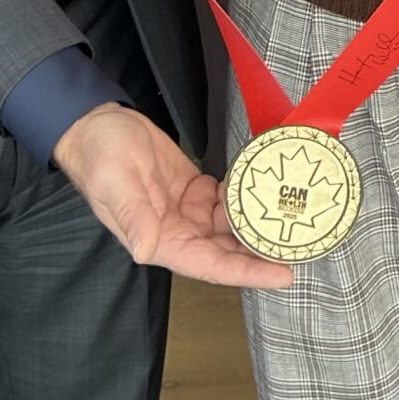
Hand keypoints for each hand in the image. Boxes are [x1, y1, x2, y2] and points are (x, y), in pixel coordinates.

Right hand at [52, 104, 293, 288]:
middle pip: (227, 251)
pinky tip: (268, 194)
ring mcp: (186, 211)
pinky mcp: (192, 190)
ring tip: (294, 223)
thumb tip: (147, 251)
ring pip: (230, 228)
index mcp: (159, 239)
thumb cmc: (100, 155)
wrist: (96, 125)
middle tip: (302, 247)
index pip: (210, 265)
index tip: (282, 274)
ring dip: (259, 228)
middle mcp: (176, 231)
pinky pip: (226, 202)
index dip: (247, 272)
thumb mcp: (116, 184)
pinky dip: (247, 201)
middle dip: (262, 253)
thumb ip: (133, 216)